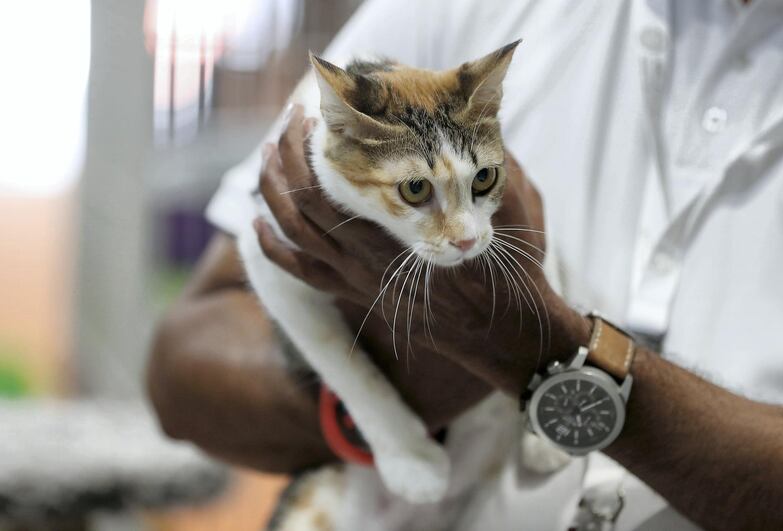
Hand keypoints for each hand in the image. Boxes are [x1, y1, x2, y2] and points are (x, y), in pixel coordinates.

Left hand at [254, 105, 589, 425]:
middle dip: (284, 162)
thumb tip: (473, 121)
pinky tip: (259, 226)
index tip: (307, 119)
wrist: (505, 333)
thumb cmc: (510, 273)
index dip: (306, 153)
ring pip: (293, 239)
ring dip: (272, 196)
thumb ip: (489, 164)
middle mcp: (366, 264)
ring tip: (267, 161)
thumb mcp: (512, 209)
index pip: (327, 193)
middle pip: (300, 209)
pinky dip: (272, 250)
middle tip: (286, 127)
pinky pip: (302, 275)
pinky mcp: (358, 295)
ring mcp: (358, 283)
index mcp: (396, 238)